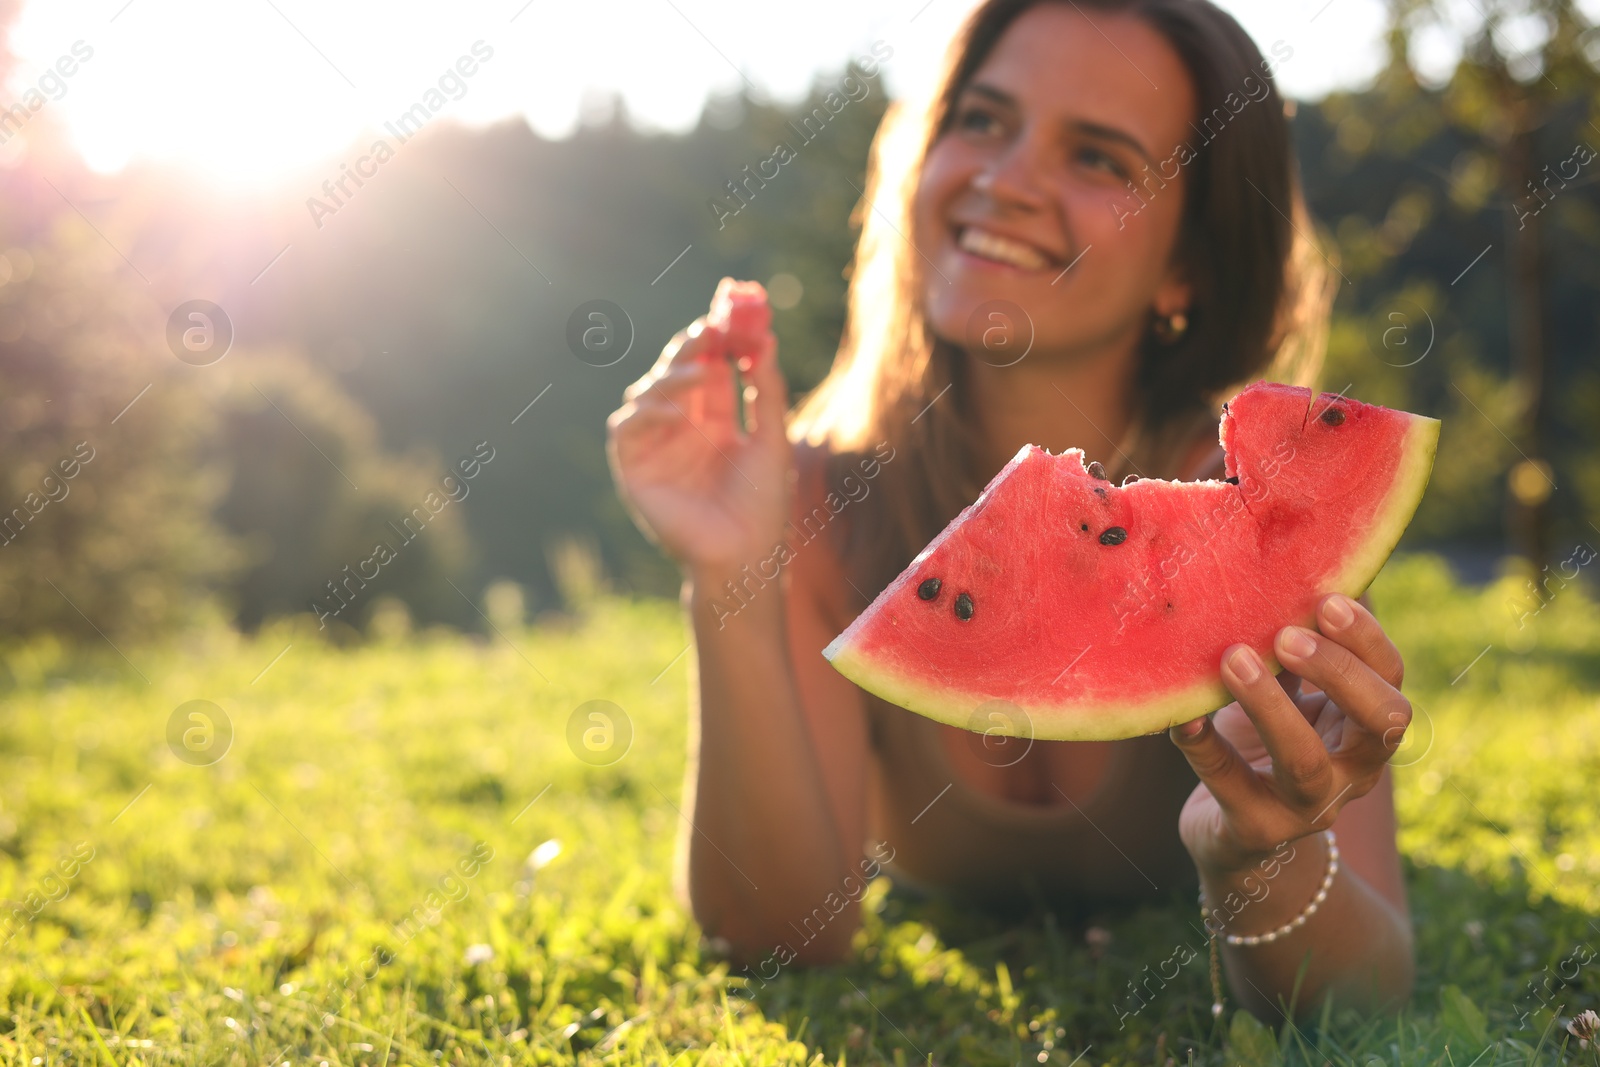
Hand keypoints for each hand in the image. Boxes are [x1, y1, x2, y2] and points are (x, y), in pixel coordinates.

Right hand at [605, 300, 791, 574]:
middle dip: (690, 348)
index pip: (707, 369)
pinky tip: (675, 414)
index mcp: (713, 423)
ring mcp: (656, 448)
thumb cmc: (763, 505)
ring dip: (671, 376)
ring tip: (700, 372)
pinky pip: (625, 428)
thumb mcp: (771, 439)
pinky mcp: (635, 469)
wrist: (745, 555)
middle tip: (709, 330)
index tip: (728, 314)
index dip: (714, 341)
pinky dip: (646, 413)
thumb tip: (767, 340)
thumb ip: (767, 390)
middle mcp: (681, 430)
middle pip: (675, 373)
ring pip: (647, 392)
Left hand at [1169, 593, 1410, 875]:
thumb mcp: (1289, 698)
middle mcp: (1352, 771)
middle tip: (1287, 635)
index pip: (1392, 681)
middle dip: (1339, 672)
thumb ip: (1296, 653)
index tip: (1328, 600)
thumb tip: (1287, 573)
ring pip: (1305, 760)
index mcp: (1365, 728)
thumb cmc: (1265, 745)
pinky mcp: (1256, 829)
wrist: (1237, 837)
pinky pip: (1228, 783)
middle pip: (1380, 722)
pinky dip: (1202, 744)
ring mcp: (1307, 807)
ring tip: (1234, 659)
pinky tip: (1182, 715)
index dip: (1367, 641)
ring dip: (1270, 706)